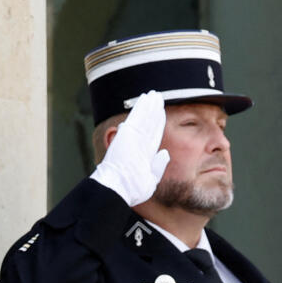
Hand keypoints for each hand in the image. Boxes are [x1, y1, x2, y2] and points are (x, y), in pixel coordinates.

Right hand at [90, 89, 169, 205]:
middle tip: (157, 99)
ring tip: (154, 94)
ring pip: (144, 117)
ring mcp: (132, 137)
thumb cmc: (132, 188)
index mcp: (143, 154)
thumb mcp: (151, 179)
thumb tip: (165, 153)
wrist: (118, 188)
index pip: (153, 135)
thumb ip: (158, 166)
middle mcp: (138, 143)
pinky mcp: (128, 133)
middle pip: (149, 123)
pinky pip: (137, 116)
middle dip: (154, 111)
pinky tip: (146, 97)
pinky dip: (142, 106)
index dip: (157, 124)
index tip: (160, 114)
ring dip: (149, 105)